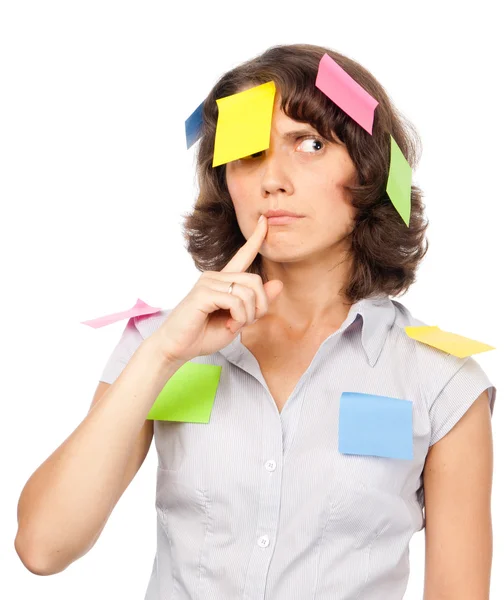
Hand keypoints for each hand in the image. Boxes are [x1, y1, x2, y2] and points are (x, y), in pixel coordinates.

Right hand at [152, 215, 282, 362]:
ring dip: (248, 314)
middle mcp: (215, 276)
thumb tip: (279, 283)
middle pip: (255, 280)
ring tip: (234, 324)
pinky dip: (239, 316)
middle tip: (248, 322)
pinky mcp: (203, 292)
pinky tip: (228, 324)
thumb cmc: (203, 335)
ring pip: (247, 292)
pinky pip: (236, 300)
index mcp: (223, 281)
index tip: (265, 222)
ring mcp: (208, 282)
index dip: (256, 239)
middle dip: (260, 305)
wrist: (176, 348)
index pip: (243, 255)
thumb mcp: (238, 320)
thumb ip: (256, 303)